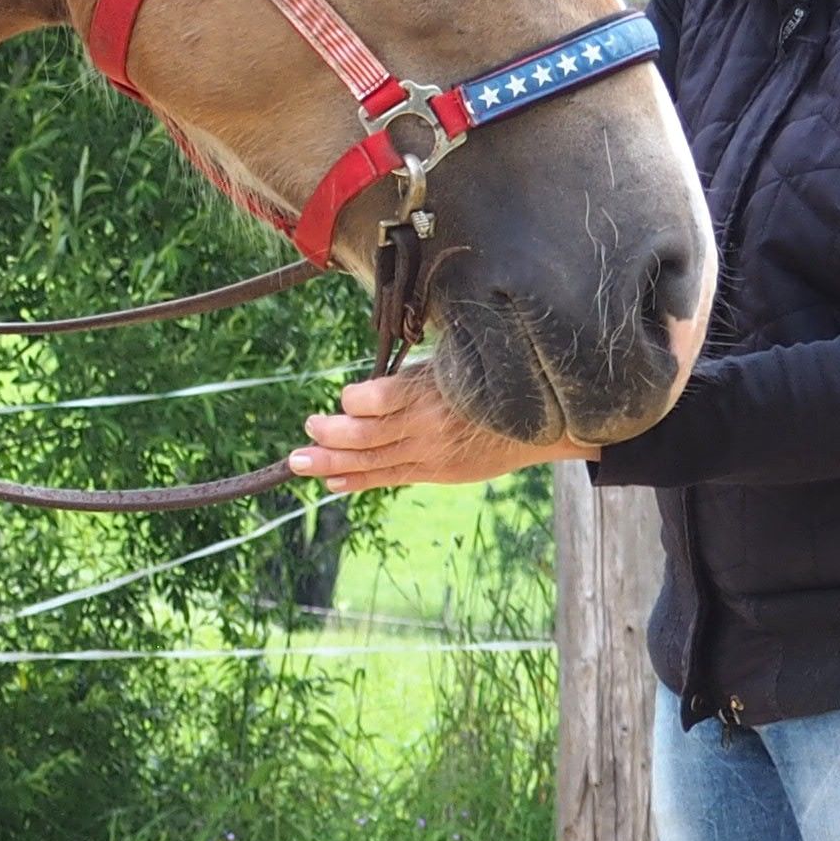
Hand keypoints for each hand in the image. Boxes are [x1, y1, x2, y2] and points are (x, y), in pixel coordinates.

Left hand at [287, 366, 591, 496]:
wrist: (541, 423)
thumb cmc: (490, 379)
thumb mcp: (456, 360)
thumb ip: (412, 369)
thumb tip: (372, 371)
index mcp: (431, 391)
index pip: (380, 399)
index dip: (355, 400)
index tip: (344, 396)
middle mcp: (426, 427)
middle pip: (367, 436)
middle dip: (331, 435)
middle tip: (308, 429)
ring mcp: (430, 454)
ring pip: (372, 461)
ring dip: (332, 462)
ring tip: (299, 462)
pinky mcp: (435, 471)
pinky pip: (390, 477)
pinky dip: (358, 479)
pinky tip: (332, 480)